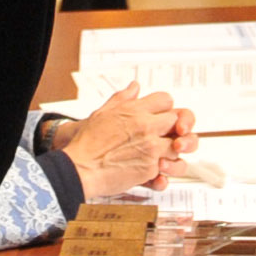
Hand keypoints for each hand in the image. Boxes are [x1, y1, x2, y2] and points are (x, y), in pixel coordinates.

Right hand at [57, 82, 199, 196]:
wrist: (79, 169)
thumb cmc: (86, 143)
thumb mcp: (102, 113)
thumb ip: (122, 98)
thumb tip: (134, 86)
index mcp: (134, 110)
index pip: (165, 100)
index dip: (163, 108)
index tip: (159, 115)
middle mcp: (146, 126)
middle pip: (175, 119)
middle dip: (169, 127)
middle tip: (160, 134)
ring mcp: (150, 147)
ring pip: (176, 144)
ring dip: (168, 149)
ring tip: (157, 153)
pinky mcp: (151, 167)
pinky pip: (166, 165)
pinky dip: (161, 168)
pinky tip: (151, 168)